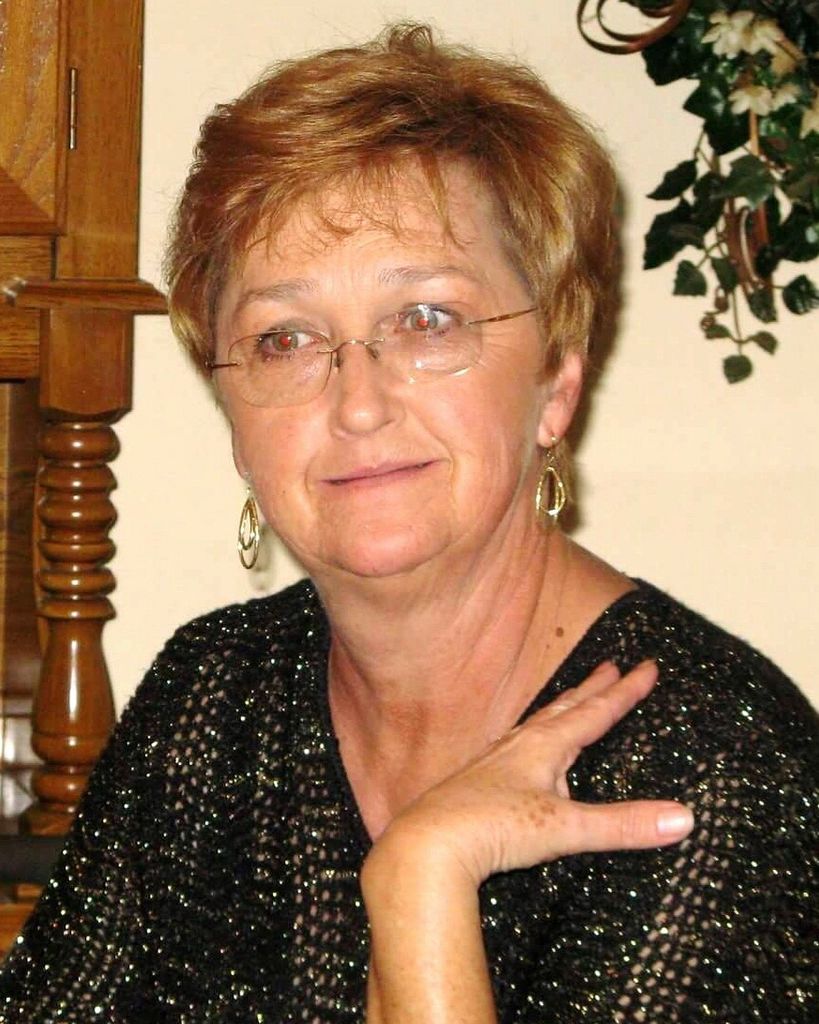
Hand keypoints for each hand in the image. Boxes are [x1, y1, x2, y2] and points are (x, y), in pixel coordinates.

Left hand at [368, 660, 693, 887]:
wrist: (428, 844)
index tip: (648, 666)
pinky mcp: (480, 782)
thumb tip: (684, 818)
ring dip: (563, 708)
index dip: (624, 691)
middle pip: (565, 708)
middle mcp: (520, 744)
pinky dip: (535, 738)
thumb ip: (623, 825)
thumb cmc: (492, 828)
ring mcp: (496, 761)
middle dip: (593, 688)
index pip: (594, 712)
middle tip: (613, 665)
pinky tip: (528, 752)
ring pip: (539, 724)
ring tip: (575, 699)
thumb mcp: (565, 828)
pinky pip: (517, 746)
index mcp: (544, 746)